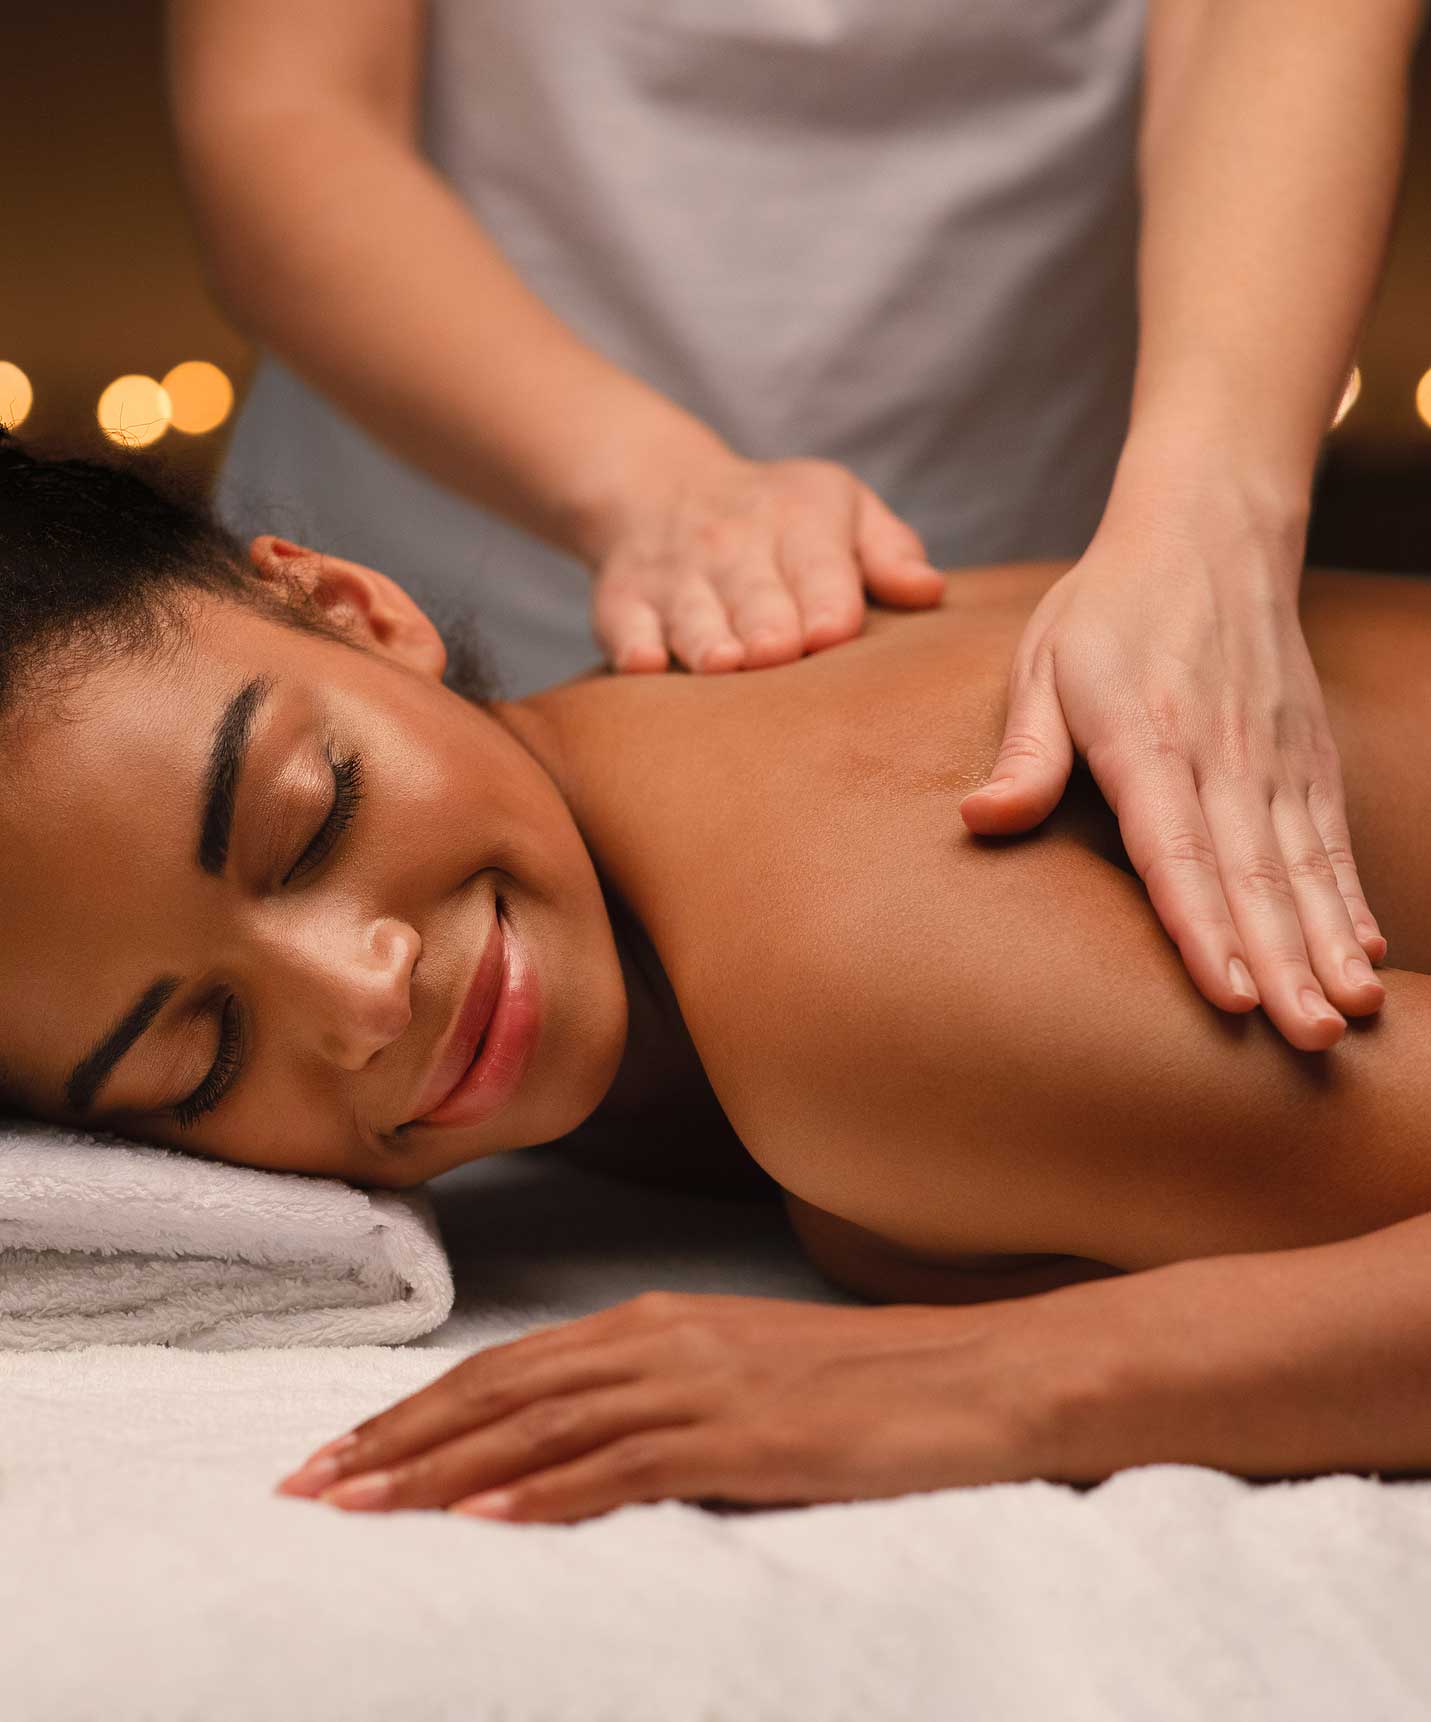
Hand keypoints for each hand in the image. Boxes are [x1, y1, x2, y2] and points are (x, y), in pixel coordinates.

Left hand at [274, 1291, 1065, 1524]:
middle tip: (308, 1485)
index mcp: (659, 1322)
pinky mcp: (741, 1439)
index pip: (508, 1366)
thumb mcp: (747, 1376)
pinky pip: (619, 1468)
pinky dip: (539, 1494)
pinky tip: (480, 1518)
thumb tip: (581, 1442)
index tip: (345, 1449)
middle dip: (395, 1441)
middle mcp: (661, 1340)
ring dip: (437, 1470)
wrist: (983, 1376)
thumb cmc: (870, 1385)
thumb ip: (662, 1397)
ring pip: (537, 1428)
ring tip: (357, 1507)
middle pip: (500, 1392)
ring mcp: (700, 1386)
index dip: (418, 1409)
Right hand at [583, 437, 943, 673]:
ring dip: (706, 640)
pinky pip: (625, 627)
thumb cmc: (777, 518)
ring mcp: (675, 578)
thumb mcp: (841, 509)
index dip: (826, 602)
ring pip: (692, 615)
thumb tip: (928, 590)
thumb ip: (888, 551)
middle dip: (767, 625)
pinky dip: (632, 646)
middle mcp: (734, 548)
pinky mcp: (623, 604)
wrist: (657, 488)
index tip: (831, 633)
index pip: (819, 568)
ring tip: (723, 664)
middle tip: (778, 653)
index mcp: (800, 523)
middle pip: (755, 596)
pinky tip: (643, 665)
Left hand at [959, 511, 1386, 1053]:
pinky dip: (1350, 898)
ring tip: (1348, 1016)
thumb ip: (1026, 752)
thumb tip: (980, 821)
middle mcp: (1222, 752)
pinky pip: (1330, 839)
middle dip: (1282, 962)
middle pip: (1252, 872)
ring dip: (1327, 945)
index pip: (1175, 848)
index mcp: (1146, 735)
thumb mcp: (1043, 663)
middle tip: (1305, 1041)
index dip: (1202, 924)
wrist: (1208, 533)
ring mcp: (1274, 756)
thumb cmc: (1107, 610)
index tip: (1230, 994)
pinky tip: (1364, 956)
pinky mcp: (1307, 757)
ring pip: (1304, 865)